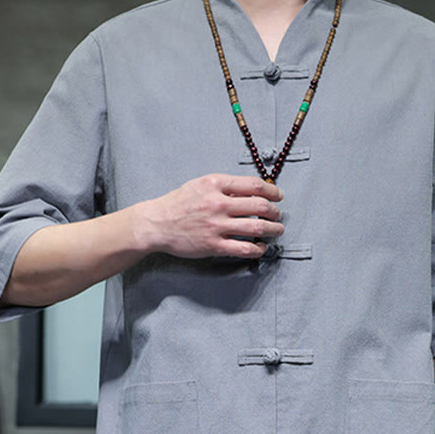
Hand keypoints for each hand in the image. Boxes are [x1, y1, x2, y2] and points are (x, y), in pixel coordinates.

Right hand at [136, 173, 284, 258]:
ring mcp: (216, 226)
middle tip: (277, 215)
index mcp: (215, 184)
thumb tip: (251, 192)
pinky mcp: (214, 245)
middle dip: (275, 212)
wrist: (156, 224)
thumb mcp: (200, 185)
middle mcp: (218, 204)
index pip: (254, 185)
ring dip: (273, 230)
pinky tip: (260, 247)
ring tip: (276, 231)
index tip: (278, 196)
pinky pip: (244, 248)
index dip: (272, 191)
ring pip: (257, 227)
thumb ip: (225, 187)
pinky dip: (257, 249)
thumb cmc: (177, 204)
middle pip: (260, 206)